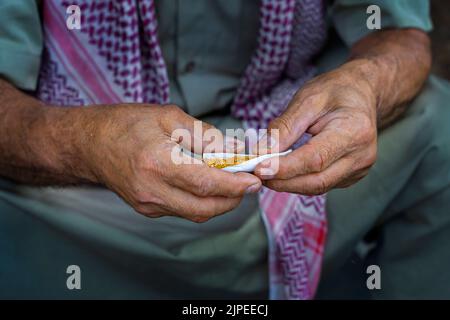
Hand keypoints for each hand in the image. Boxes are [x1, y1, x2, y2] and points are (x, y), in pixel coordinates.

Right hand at [83, 104, 261, 221]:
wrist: (88, 144)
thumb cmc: (125, 124)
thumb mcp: (168, 117)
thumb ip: (204, 135)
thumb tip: (233, 150)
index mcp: (157, 163)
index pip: (206, 183)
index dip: (235, 185)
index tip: (254, 181)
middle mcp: (152, 190)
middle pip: (204, 208)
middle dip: (232, 199)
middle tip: (247, 184)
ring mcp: (147, 204)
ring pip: (195, 213)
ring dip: (218, 202)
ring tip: (231, 183)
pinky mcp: (146, 209)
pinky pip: (181, 211)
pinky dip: (200, 202)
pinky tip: (206, 186)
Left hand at [254, 61, 377, 194]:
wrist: (361, 94)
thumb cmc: (336, 91)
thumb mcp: (307, 99)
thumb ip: (285, 127)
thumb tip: (261, 152)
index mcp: (354, 131)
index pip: (315, 159)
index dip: (285, 168)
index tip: (259, 168)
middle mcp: (361, 155)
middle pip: (316, 181)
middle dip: (282, 181)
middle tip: (255, 173)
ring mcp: (358, 169)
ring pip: (317, 187)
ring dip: (287, 183)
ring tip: (266, 172)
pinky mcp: (351, 176)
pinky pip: (321, 184)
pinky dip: (299, 181)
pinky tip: (284, 171)